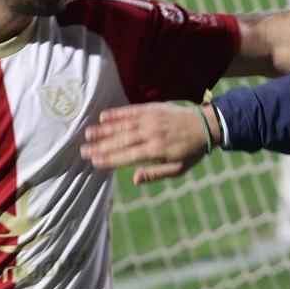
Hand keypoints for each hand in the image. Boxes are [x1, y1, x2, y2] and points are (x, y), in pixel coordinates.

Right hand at [81, 103, 210, 183]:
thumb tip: (135, 180)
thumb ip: (156, 174)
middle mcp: (151, 133)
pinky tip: (104, 116)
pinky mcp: (152, 108)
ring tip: (88, 134)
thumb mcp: (178, 169)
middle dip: (101, 146)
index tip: (94, 162)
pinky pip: (131, 111)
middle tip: (84, 150)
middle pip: (121, 140)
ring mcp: (150, 119)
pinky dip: (117, 114)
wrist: (206, 125)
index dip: (110, 159)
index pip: (128, 155)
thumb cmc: (191, 151)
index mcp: (157, 150)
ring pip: (123, 125)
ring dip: (104, 130)